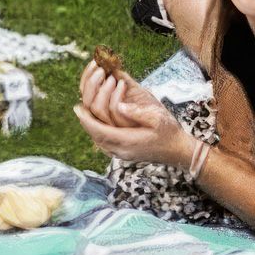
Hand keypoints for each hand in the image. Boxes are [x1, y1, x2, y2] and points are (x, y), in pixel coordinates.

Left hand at [74, 60, 191, 165]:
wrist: (177, 151)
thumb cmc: (169, 133)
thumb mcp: (158, 119)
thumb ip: (138, 113)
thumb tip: (119, 105)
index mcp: (127, 142)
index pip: (99, 131)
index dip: (86, 119)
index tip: (77, 107)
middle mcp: (119, 150)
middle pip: (94, 133)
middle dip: (87, 116)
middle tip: (81, 103)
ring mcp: (119, 152)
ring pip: (96, 137)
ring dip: (90, 120)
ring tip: (86, 107)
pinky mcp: (120, 151)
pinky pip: (102, 139)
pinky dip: (96, 127)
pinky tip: (94, 116)